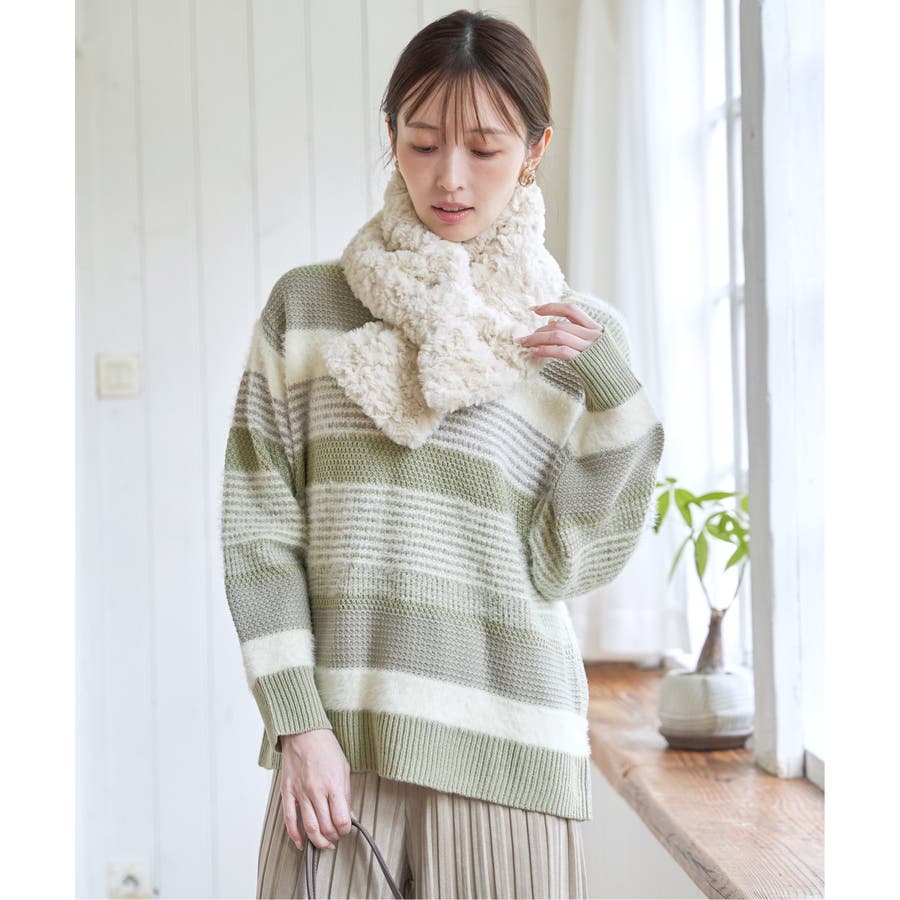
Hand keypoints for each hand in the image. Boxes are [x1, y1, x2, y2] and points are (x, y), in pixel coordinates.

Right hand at [279, 729, 353, 851]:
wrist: (304, 733)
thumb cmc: (325, 747)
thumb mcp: (344, 768)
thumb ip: (346, 794)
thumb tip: (349, 815)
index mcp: (334, 784)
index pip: (342, 820)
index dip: (346, 829)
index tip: (346, 829)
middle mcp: (317, 791)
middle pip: (326, 827)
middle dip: (333, 837)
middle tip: (336, 836)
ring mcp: (301, 792)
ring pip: (309, 828)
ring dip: (318, 841)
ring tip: (324, 843)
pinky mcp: (288, 792)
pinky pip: (289, 819)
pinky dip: (294, 835)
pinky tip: (300, 842)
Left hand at [515, 302, 604, 360]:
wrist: (616, 385)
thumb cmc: (601, 367)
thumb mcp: (591, 345)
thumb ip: (574, 333)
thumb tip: (549, 322)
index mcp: (595, 328)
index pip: (571, 309)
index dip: (551, 307)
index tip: (533, 309)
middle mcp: (593, 335)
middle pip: (561, 324)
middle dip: (538, 330)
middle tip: (523, 337)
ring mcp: (589, 347)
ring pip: (558, 335)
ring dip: (537, 339)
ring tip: (525, 344)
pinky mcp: (584, 361)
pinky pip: (561, 351)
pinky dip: (545, 350)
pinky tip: (534, 352)